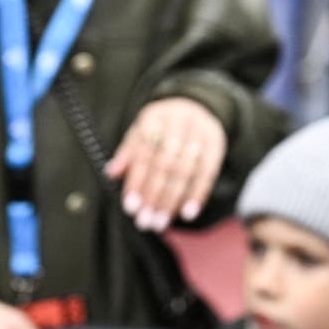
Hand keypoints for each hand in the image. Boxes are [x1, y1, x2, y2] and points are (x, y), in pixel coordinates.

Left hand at [105, 96, 227, 230]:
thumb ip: (128, 152)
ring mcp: (200, 131)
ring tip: (161, 222)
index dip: (137, 181)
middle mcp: (179, 121)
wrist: (195, 106)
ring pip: (186, 170)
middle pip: (166, 163)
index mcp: (155, 116)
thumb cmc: (161, 126)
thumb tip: (111, 173)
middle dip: (154, 195)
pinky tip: (188, 213)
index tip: (131, 207)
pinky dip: (197, 195)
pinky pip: (208, 172)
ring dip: (172, 200)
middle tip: (145, 221)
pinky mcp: (217, 142)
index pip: (144, 152)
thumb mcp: (141, 131)